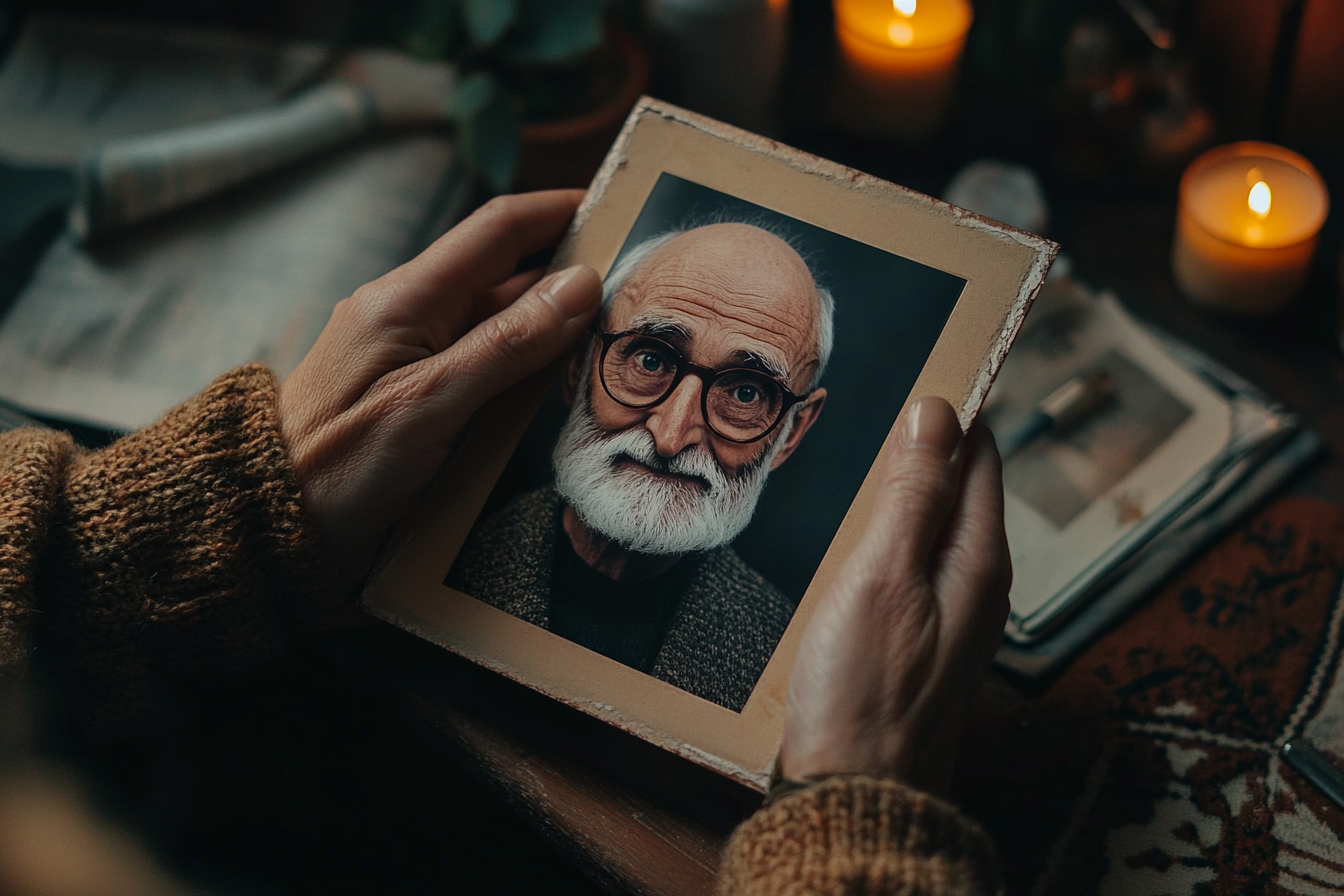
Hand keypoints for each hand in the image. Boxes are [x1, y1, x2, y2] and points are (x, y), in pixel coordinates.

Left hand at [279, 191, 601, 591]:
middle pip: (505, 283)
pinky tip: (560, 400)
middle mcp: (408, 319)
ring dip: (552, 339)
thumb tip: (579, 283)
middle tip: (636, 299)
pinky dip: (525, 378)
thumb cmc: (335, 468)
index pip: (495, 231)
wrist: (263, 530)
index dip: (557, 213)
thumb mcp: (429, 405)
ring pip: (499, 334)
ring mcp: (410, 361)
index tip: (615, 208)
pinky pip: (483, 373)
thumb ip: (506, 345)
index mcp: (403, 300)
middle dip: (569, 285)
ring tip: (615, 353)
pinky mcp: (413, 402)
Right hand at [778, 396, 1010, 795]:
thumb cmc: (865, 691)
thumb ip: (913, 494)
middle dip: (920, 442)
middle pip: (956, 486)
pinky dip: (882, 532)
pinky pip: (906, 561)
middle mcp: (976, 581)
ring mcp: (947, 612)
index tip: (916, 360)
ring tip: (853, 453)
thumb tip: (938, 410)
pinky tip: (845, 530)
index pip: (981, 453)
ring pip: (927, 523)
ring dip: (897, 488)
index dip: (952, 406)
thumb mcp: (884, 577)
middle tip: (871, 400)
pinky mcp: (914, 636)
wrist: (854, 792)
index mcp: (981, 558)